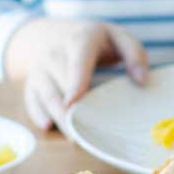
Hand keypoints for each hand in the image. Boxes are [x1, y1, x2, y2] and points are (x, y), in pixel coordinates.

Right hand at [4, 18, 147, 133]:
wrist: (54, 33)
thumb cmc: (95, 41)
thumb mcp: (118, 37)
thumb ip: (134, 54)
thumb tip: (142, 80)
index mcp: (79, 41)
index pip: (76, 62)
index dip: (75, 82)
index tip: (74, 102)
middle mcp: (54, 54)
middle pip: (59, 84)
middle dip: (69, 111)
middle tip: (84, 135)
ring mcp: (39, 70)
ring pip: (44, 96)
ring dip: (56, 117)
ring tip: (74, 139)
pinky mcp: (31, 85)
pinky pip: (31, 102)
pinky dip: (39, 116)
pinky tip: (49, 128)